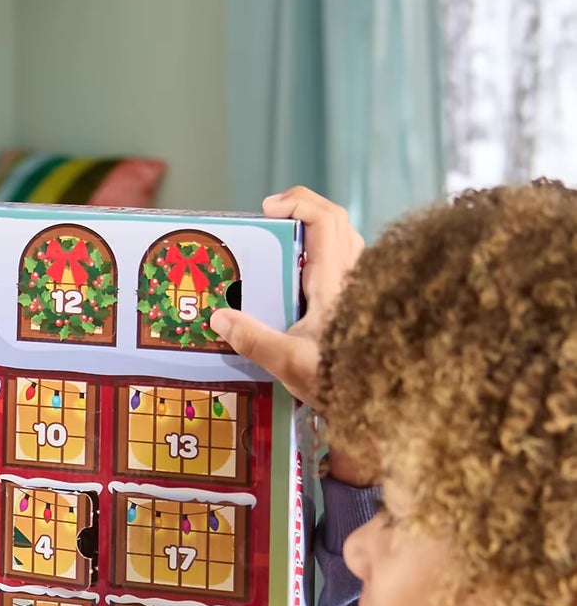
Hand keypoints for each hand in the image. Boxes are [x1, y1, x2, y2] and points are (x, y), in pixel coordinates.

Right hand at [209, 186, 364, 409]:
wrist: (386, 402)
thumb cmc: (342, 381)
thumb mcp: (289, 363)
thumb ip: (253, 339)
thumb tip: (219, 318)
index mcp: (335, 281)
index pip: (325, 219)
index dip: (297, 202)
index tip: (267, 210)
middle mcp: (354, 276)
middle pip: (336, 221)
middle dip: (302, 212)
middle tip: (270, 223)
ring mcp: (363, 288)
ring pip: (344, 241)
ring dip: (313, 235)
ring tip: (281, 251)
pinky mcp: (363, 304)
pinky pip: (344, 264)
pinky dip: (320, 259)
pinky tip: (299, 286)